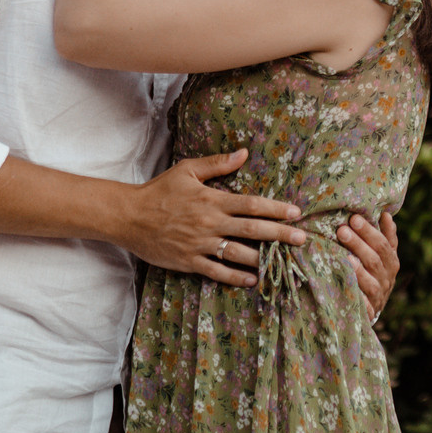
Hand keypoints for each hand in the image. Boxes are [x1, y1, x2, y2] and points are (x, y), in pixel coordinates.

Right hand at [116, 149, 305, 288]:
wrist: (129, 216)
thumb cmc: (159, 190)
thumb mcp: (188, 170)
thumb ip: (218, 164)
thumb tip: (244, 153)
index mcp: (213, 199)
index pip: (252, 204)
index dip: (276, 209)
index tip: (296, 213)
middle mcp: (211, 223)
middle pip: (253, 229)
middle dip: (280, 234)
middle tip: (302, 239)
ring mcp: (200, 244)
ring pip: (239, 253)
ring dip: (263, 258)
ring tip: (284, 262)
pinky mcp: (189, 261)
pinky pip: (217, 271)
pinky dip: (236, 277)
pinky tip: (252, 280)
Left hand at [338, 211, 400, 320]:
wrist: (373, 308)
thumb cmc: (374, 274)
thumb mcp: (383, 255)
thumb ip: (385, 237)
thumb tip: (386, 214)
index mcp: (391, 262)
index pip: (383, 244)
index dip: (369, 231)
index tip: (354, 218)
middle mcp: (387, 278)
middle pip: (375, 259)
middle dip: (359, 244)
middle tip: (342, 230)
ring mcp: (378, 295)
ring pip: (370, 281)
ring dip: (357, 268)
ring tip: (344, 256)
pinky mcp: (369, 311)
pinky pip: (363, 303)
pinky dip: (356, 293)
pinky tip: (345, 285)